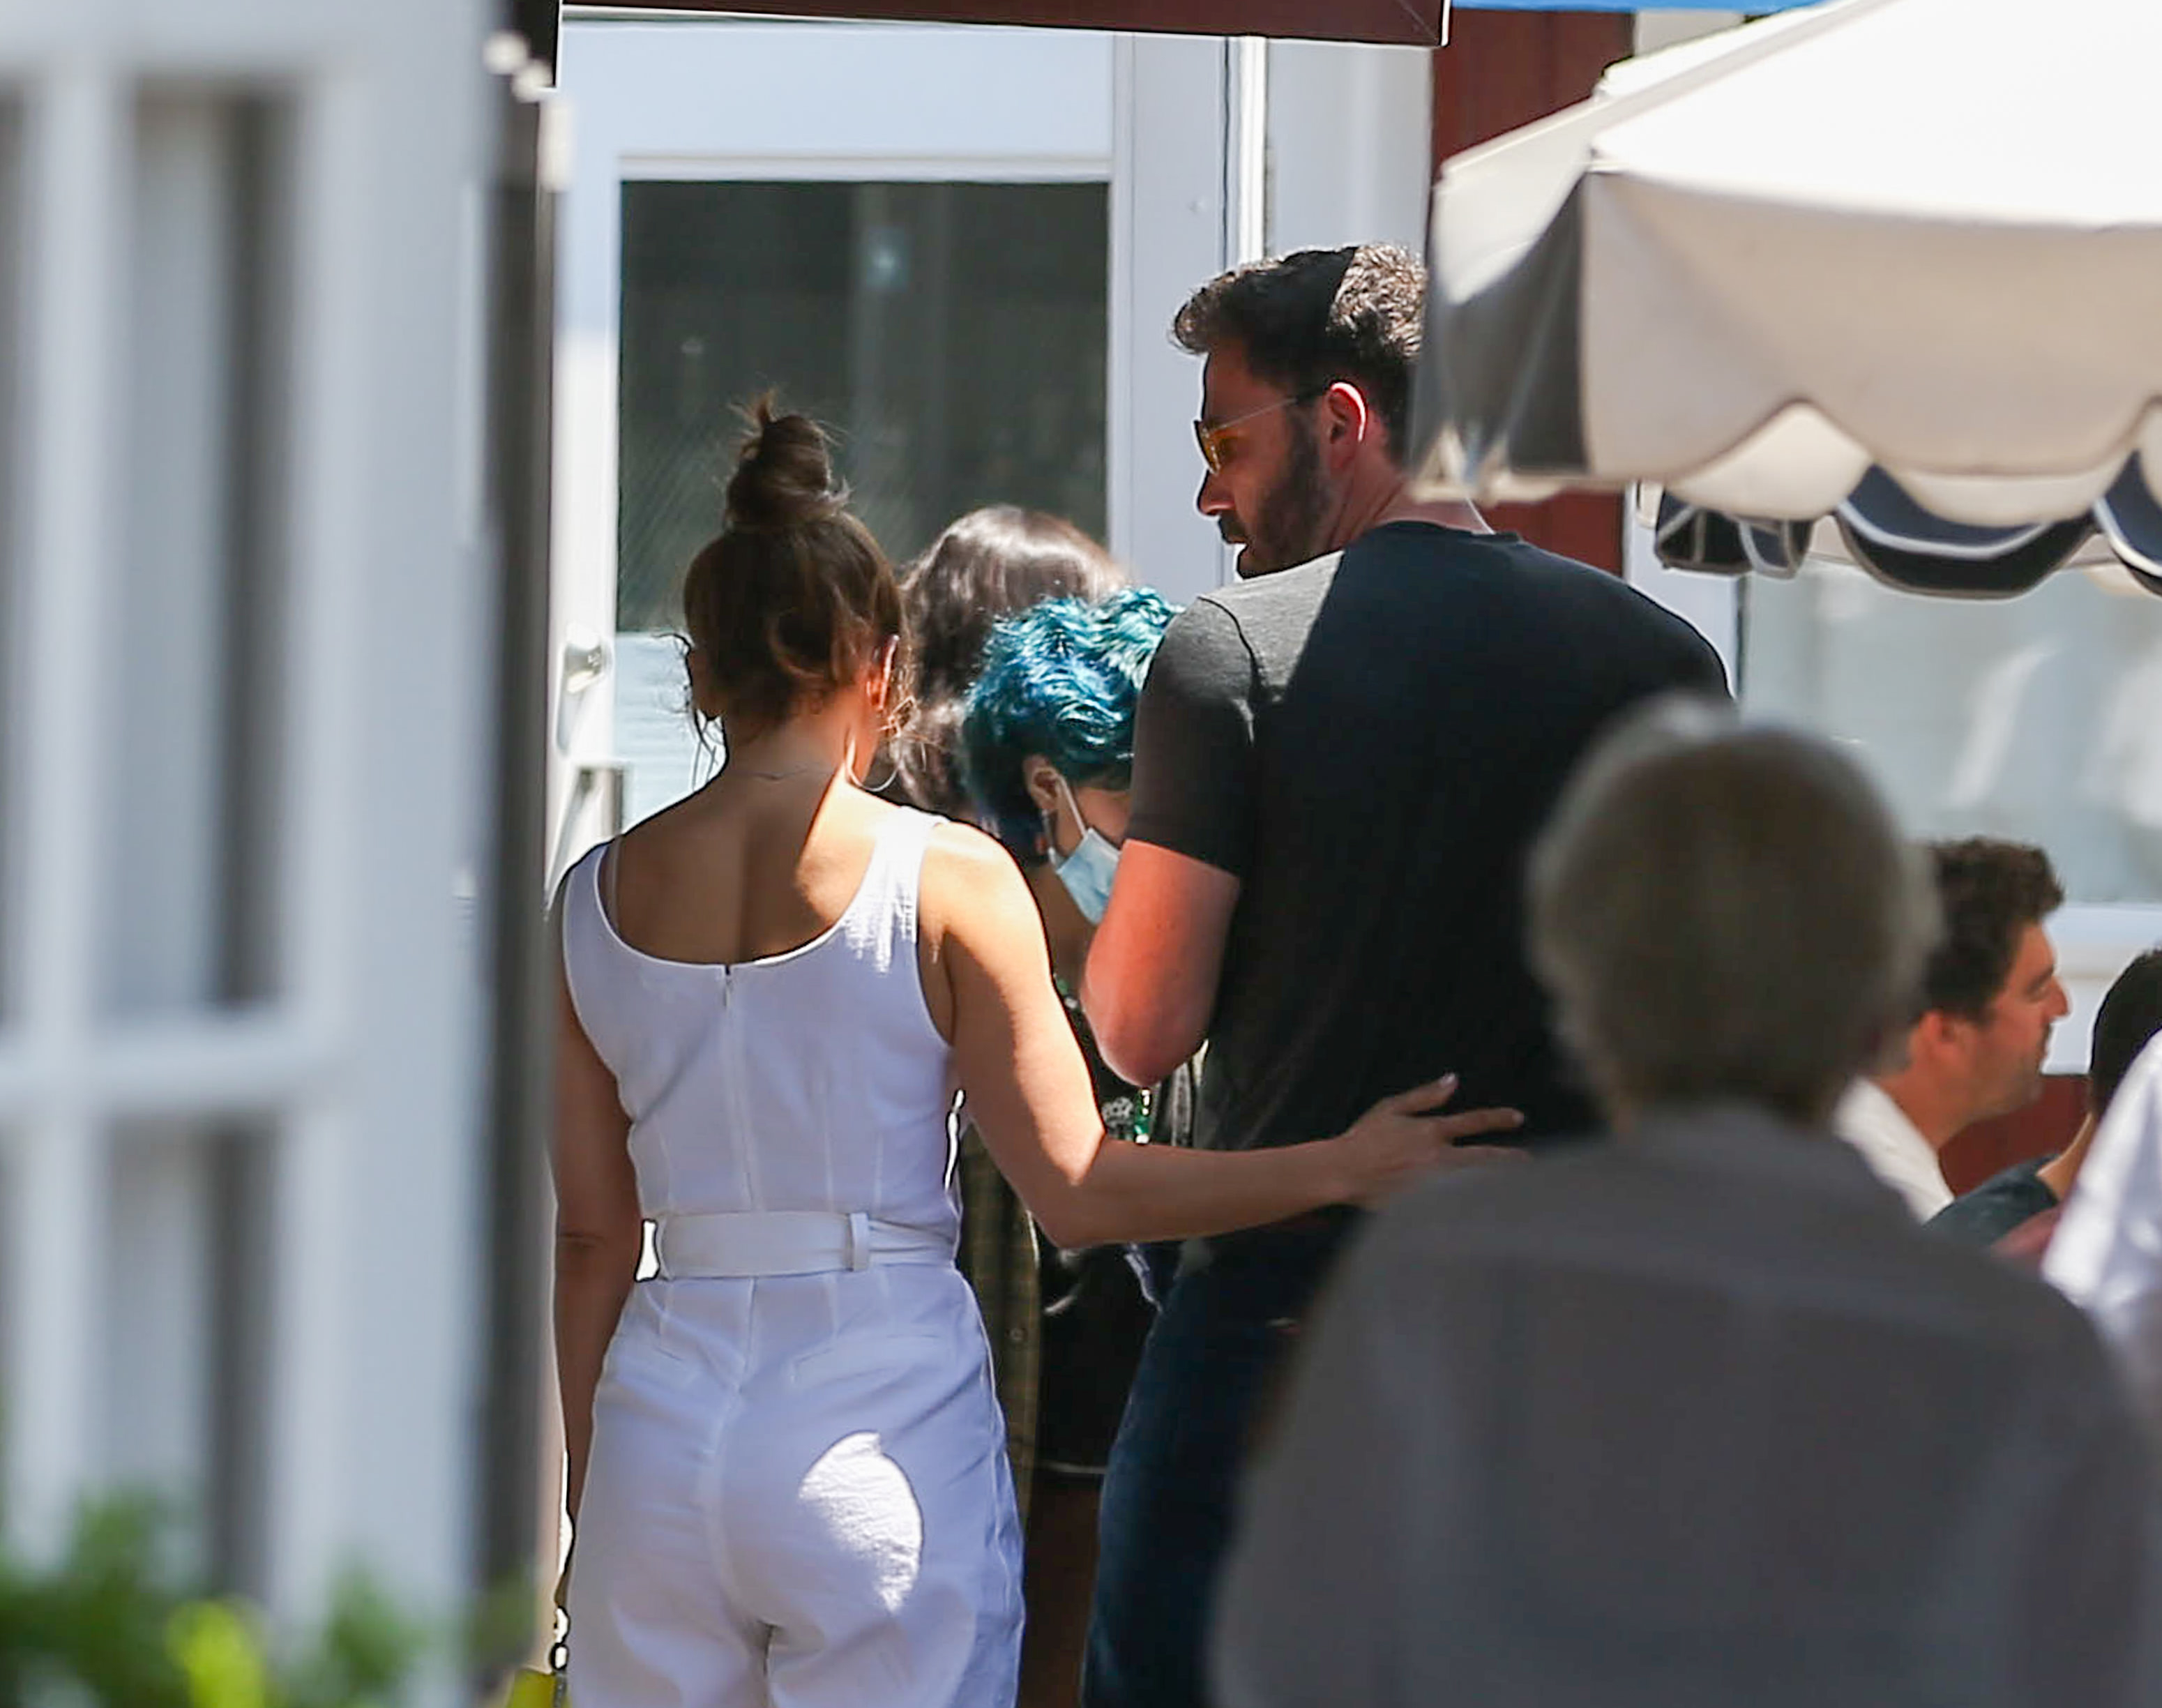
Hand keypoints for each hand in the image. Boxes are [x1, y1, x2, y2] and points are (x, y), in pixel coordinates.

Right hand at [1331, 1074, 1524, 1206]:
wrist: (1344, 1170)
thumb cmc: (1364, 1137)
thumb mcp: (1391, 1107)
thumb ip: (1425, 1095)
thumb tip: (1453, 1080)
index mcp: (1431, 1131)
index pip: (1474, 1122)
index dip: (1498, 1119)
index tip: (1518, 1118)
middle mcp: (1438, 1157)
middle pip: (1483, 1158)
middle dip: (1508, 1159)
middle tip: (1528, 1161)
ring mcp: (1434, 1183)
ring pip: (1474, 1182)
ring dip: (1495, 1182)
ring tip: (1515, 1185)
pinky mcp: (1425, 1203)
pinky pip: (1455, 1204)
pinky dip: (1471, 1204)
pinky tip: (1485, 1207)